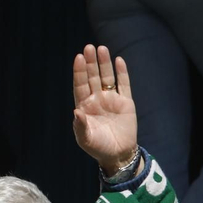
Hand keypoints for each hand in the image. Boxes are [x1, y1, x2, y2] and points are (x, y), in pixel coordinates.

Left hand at [72, 45, 137, 175]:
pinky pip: (124, 84)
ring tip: (102, 49)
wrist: (118, 154)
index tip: (78, 58)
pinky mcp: (126, 103)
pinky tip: (119, 60)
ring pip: (107, 78)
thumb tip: (77, 111)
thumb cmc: (98, 147)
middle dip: (90, 63)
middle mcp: (97, 99)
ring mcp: (111, 100)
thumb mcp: (86, 139)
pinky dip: (122, 73)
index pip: (80, 85)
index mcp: (85, 106)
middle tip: (89, 48)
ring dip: (104, 63)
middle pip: (93, 77)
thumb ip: (81, 126)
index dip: (79, 72)